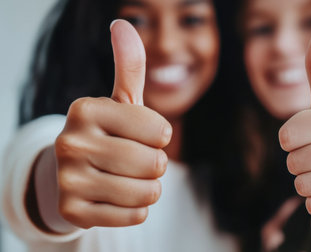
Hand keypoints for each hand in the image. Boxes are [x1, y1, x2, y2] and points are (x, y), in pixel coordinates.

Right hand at [54, 20, 171, 228]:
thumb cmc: (110, 133)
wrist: (75, 171)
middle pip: (155, 164)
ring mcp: (68, 180)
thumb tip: (123, 23)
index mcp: (85, 109)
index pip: (160, 131)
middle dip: (155, 164)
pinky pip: (135, 215)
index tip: (141, 134)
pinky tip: (116, 196)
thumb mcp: (121, 101)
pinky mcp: (73, 212)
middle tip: (133, 159)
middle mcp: (70, 142)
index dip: (159, 136)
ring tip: (126, 177)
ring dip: (148, 187)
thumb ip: (129, 66)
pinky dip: (135, 208)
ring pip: (148, 193)